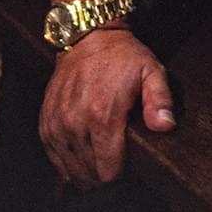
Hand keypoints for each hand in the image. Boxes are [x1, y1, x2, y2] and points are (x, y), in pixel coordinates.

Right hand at [39, 27, 175, 187]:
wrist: (89, 37)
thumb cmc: (122, 56)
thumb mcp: (151, 71)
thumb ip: (160, 100)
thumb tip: (166, 126)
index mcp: (103, 116)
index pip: (109, 169)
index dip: (121, 174)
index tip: (128, 166)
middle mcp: (76, 124)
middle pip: (89, 173)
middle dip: (104, 175)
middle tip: (116, 164)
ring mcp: (57, 124)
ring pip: (70, 170)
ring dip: (85, 172)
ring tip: (99, 164)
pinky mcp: (46, 123)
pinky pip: (54, 157)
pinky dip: (66, 162)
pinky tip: (80, 158)